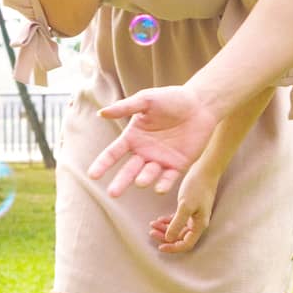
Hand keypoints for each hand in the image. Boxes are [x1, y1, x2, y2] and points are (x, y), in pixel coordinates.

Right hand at [87, 85, 218, 196]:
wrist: (200, 104)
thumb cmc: (171, 98)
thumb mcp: (146, 100)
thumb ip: (124, 107)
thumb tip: (101, 113)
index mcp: (133, 137)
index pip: (113, 153)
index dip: (103, 164)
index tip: (92, 175)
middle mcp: (144, 151)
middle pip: (128, 170)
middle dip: (120, 182)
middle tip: (112, 193)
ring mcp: (160, 160)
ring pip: (148, 175)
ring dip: (143, 179)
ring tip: (140, 181)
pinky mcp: (178, 165)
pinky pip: (168, 178)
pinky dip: (163, 184)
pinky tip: (158, 188)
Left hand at [150, 166, 216, 253]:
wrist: (205, 169)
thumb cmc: (197, 186)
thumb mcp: (185, 205)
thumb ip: (177, 223)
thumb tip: (169, 238)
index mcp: (199, 225)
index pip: (186, 244)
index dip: (173, 248)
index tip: (159, 247)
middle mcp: (197, 223)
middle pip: (180, 237)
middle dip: (165, 237)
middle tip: (151, 233)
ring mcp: (194, 215)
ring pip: (178, 229)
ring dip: (165, 229)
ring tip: (152, 225)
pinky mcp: (190, 208)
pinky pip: (178, 220)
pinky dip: (168, 221)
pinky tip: (159, 219)